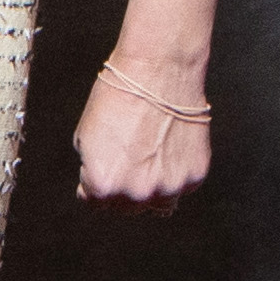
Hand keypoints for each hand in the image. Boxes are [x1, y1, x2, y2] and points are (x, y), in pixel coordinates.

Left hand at [72, 49, 212, 207]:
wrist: (159, 72)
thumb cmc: (119, 97)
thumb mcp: (85, 136)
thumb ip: (91, 169)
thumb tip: (99, 185)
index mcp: (104, 185)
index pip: (94, 202)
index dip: (95, 183)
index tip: (104, 167)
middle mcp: (137, 193)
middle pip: (125, 208)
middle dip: (122, 188)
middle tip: (127, 159)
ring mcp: (169, 187)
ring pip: (156, 204)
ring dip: (150, 187)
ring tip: (149, 155)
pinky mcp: (195, 176)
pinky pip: (181, 188)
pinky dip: (174, 175)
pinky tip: (168, 150)